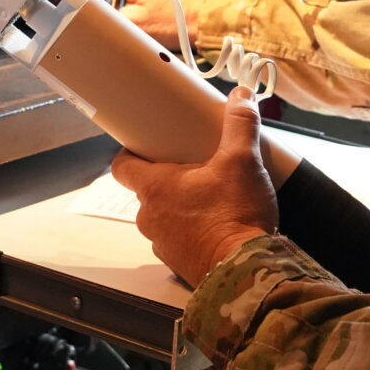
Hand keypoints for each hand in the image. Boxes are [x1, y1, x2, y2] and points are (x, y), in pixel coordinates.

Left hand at [111, 88, 276, 284]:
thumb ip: (240, 125)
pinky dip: (193, 233)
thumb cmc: (235, 216)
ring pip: (163, 217)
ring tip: (211, 198)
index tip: (146, 146)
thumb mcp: (242, 161)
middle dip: (168, 180)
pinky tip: (217, 226)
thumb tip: (242, 97)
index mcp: (155, 188)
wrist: (247, 273)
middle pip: (147, 191)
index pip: (122, 166)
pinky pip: (179, 241)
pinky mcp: (180, 264)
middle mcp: (150, 218)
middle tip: (194, 168)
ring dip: (181, 208)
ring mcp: (163, 244)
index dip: (130, 153)